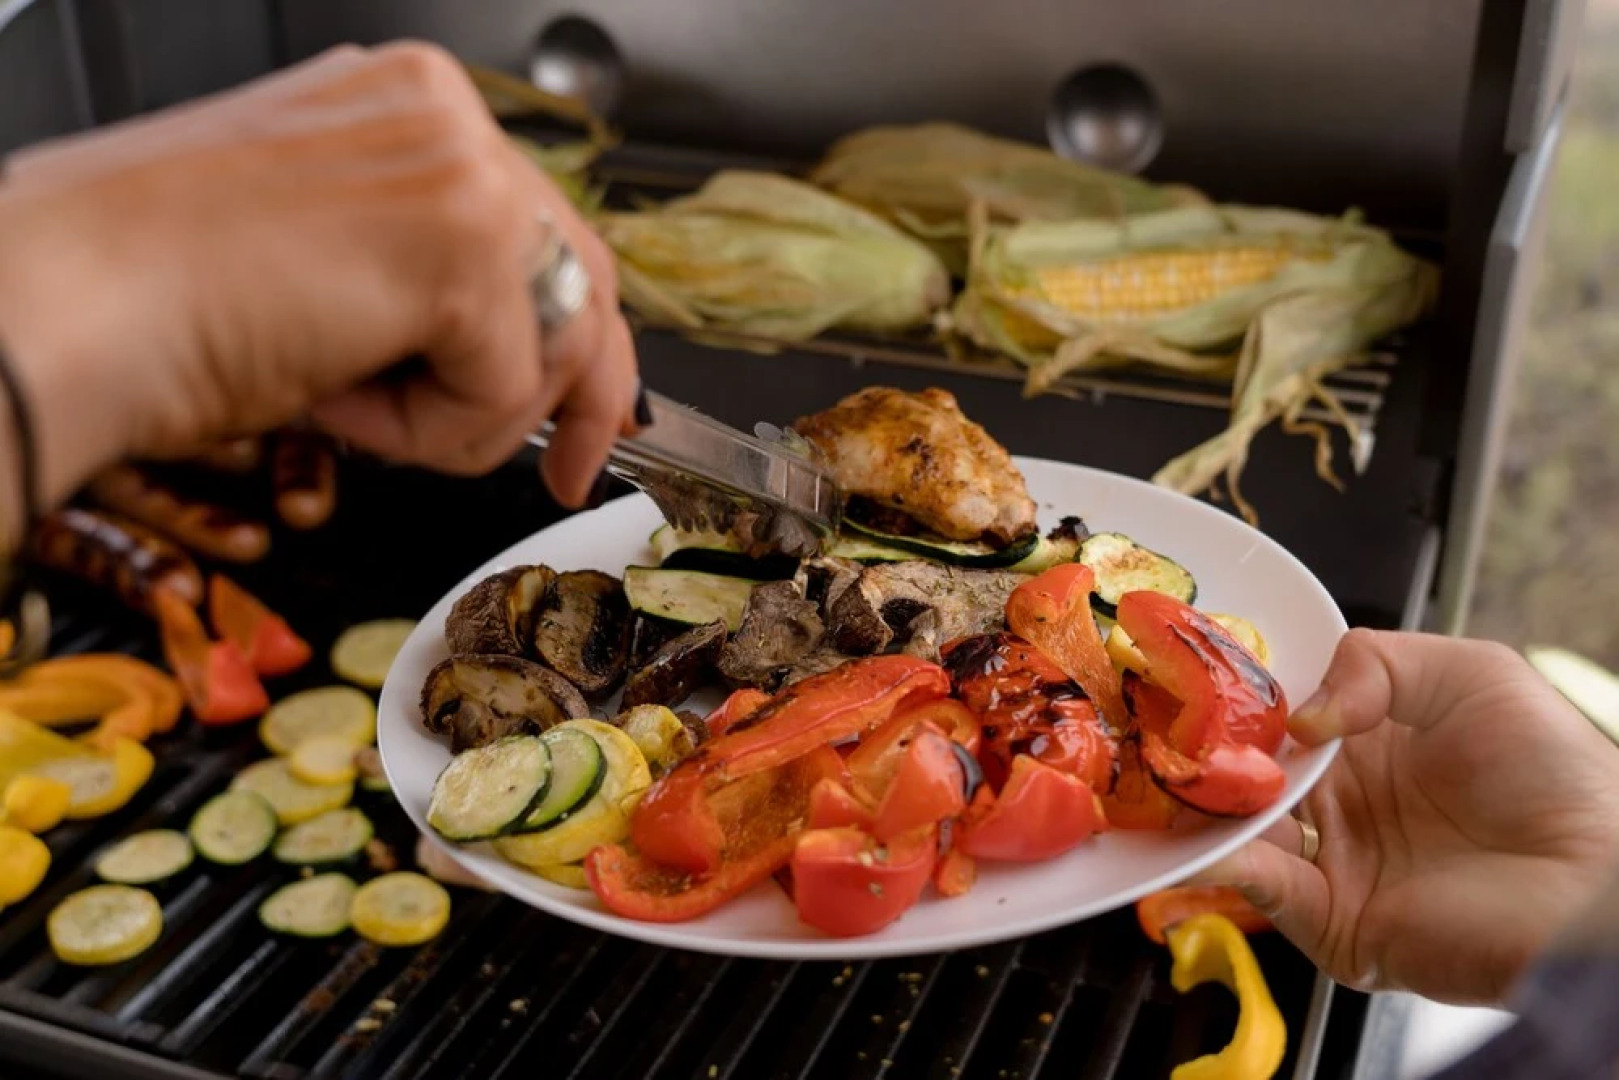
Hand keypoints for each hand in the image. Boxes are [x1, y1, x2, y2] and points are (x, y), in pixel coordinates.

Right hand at [0, 42, 636, 510]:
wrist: (61, 309)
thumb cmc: (152, 292)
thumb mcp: (330, 259)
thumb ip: (427, 272)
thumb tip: (516, 343)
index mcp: (408, 105)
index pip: (544, 225)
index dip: (571, 332)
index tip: (584, 406)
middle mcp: (443, 116)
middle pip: (581, 276)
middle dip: (576, 392)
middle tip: (566, 468)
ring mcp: (457, 168)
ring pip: (549, 343)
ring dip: (461, 417)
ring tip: (345, 399)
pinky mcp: (456, 243)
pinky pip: (502, 388)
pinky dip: (428, 434)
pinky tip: (333, 399)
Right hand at [1189, 629, 1618, 1004]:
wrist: (1595, 885)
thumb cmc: (1560, 780)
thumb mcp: (1474, 674)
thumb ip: (1376, 661)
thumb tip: (1301, 712)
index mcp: (1373, 745)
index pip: (1282, 717)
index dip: (1242, 696)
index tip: (1201, 674)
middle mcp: (1346, 805)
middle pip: (1248, 773)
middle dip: (1205, 750)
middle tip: (1167, 724)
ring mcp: (1335, 864)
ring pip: (1240, 829)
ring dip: (1202, 804)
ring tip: (1171, 775)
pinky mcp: (1332, 921)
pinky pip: (1262, 888)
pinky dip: (1223, 862)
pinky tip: (1208, 834)